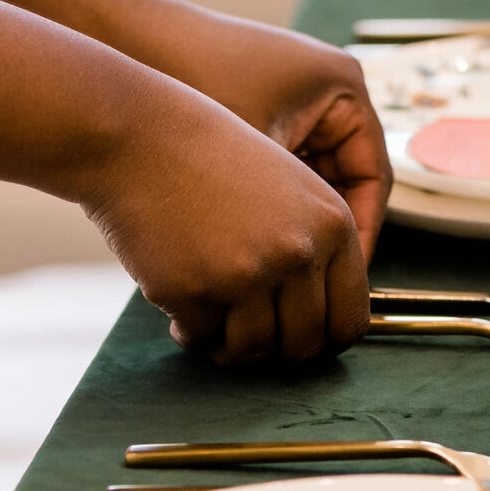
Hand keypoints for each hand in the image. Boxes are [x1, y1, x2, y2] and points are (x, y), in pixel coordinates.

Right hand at [82, 75, 372, 366]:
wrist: (139, 138)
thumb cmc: (210, 162)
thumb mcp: (290, 189)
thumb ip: (317, 250)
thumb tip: (327, 326)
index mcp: (333, 225)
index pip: (350, 322)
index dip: (322, 342)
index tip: (294, 337)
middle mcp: (298, 252)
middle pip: (304, 347)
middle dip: (274, 353)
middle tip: (247, 334)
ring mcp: (248, 274)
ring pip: (253, 352)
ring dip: (231, 347)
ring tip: (212, 320)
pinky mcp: (196, 291)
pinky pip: (203, 340)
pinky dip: (192, 333)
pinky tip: (182, 307)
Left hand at [120, 1, 391, 260]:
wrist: (127, 44)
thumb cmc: (194, 85)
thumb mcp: (255, 158)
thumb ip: (292, 214)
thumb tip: (311, 276)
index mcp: (343, 87)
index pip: (371, 180)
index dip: (357, 236)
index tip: (334, 278)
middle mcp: (325, 89)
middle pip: (343, 181)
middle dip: (321, 234)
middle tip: (304, 284)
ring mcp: (292, 98)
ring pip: (308, 180)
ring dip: (291, 222)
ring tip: (274, 269)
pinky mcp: (258, 107)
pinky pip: (278, 167)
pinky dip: (265, 202)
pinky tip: (246, 240)